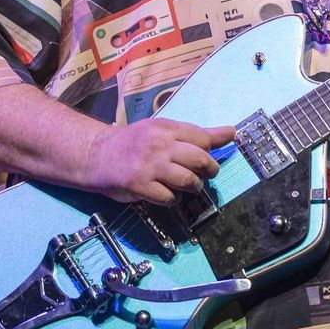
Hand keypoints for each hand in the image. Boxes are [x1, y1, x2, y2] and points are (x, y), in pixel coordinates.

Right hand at [84, 118, 236, 204]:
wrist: (97, 155)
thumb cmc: (136, 143)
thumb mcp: (164, 131)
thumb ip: (197, 134)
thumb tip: (231, 132)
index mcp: (167, 128)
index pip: (202, 139)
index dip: (209, 151)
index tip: (204, 158)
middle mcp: (159, 145)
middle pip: (200, 159)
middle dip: (209, 171)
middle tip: (205, 175)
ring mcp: (149, 166)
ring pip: (188, 180)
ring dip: (193, 187)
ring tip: (188, 186)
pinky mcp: (140, 186)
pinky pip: (169, 198)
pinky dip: (173, 200)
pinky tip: (167, 194)